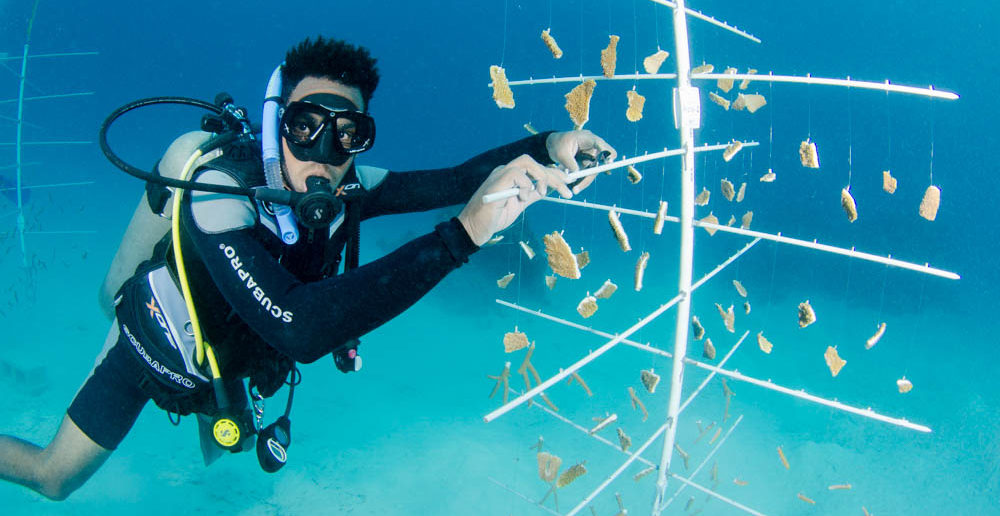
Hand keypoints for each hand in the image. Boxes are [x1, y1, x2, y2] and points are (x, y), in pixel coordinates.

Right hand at [458, 154, 572, 245]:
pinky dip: (524, 185)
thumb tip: (546, 190)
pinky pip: (515, 174)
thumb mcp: (519, 205)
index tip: (568, 182)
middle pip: (533, 163)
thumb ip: (531, 195)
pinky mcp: (495, 183)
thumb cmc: (494, 217)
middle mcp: (505, 172)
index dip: (553, 173)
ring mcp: (499, 175)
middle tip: (565, 190)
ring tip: (542, 193)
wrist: (474, 229)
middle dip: (553, 175)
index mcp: (511, 176)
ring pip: (526, 162)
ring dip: (540, 177)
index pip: (535, 168)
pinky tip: (523, 198)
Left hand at [545, 130, 617, 193]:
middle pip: (599, 163)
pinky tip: (575, 187)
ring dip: (585, 182)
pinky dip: (582, 181)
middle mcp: (594, 148)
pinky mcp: (588, 164)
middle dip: (590, 176)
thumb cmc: (558, 144)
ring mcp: (592, 157)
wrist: (554, 144)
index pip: (601, 145)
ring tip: (574, 190)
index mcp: (589, 139)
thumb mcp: (561, 153)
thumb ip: (570, 163)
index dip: (607, 154)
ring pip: (594, 172)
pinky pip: (588, 175)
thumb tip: (577, 173)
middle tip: (577, 188)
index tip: (608, 162)